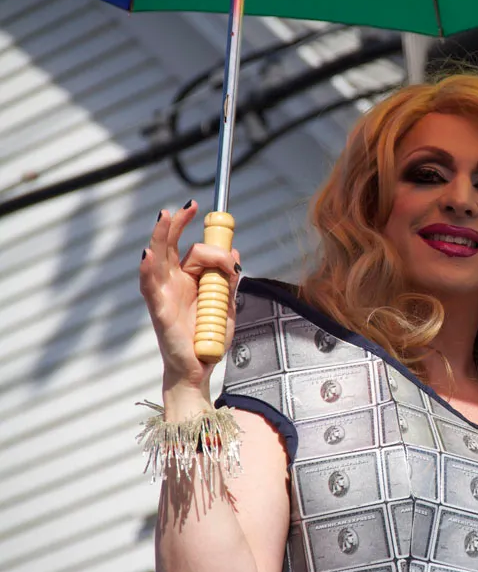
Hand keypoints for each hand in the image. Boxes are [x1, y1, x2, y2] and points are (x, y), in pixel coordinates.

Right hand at [138, 200, 240, 395]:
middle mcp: (173, 283)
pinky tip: (149, 254)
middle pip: (170, 245)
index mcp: (188, 280)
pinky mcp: (160, 309)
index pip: (191, 248)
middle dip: (178, 222)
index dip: (198, 231)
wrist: (201, 366)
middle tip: (190, 206)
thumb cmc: (209, 337)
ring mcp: (164, 294)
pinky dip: (148, 268)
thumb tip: (234, 252)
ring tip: (166, 215)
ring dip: (162, 235)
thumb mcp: (226, 304)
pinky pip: (151, 285)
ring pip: (159, 258)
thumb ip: (229, 279)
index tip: (205, 212)